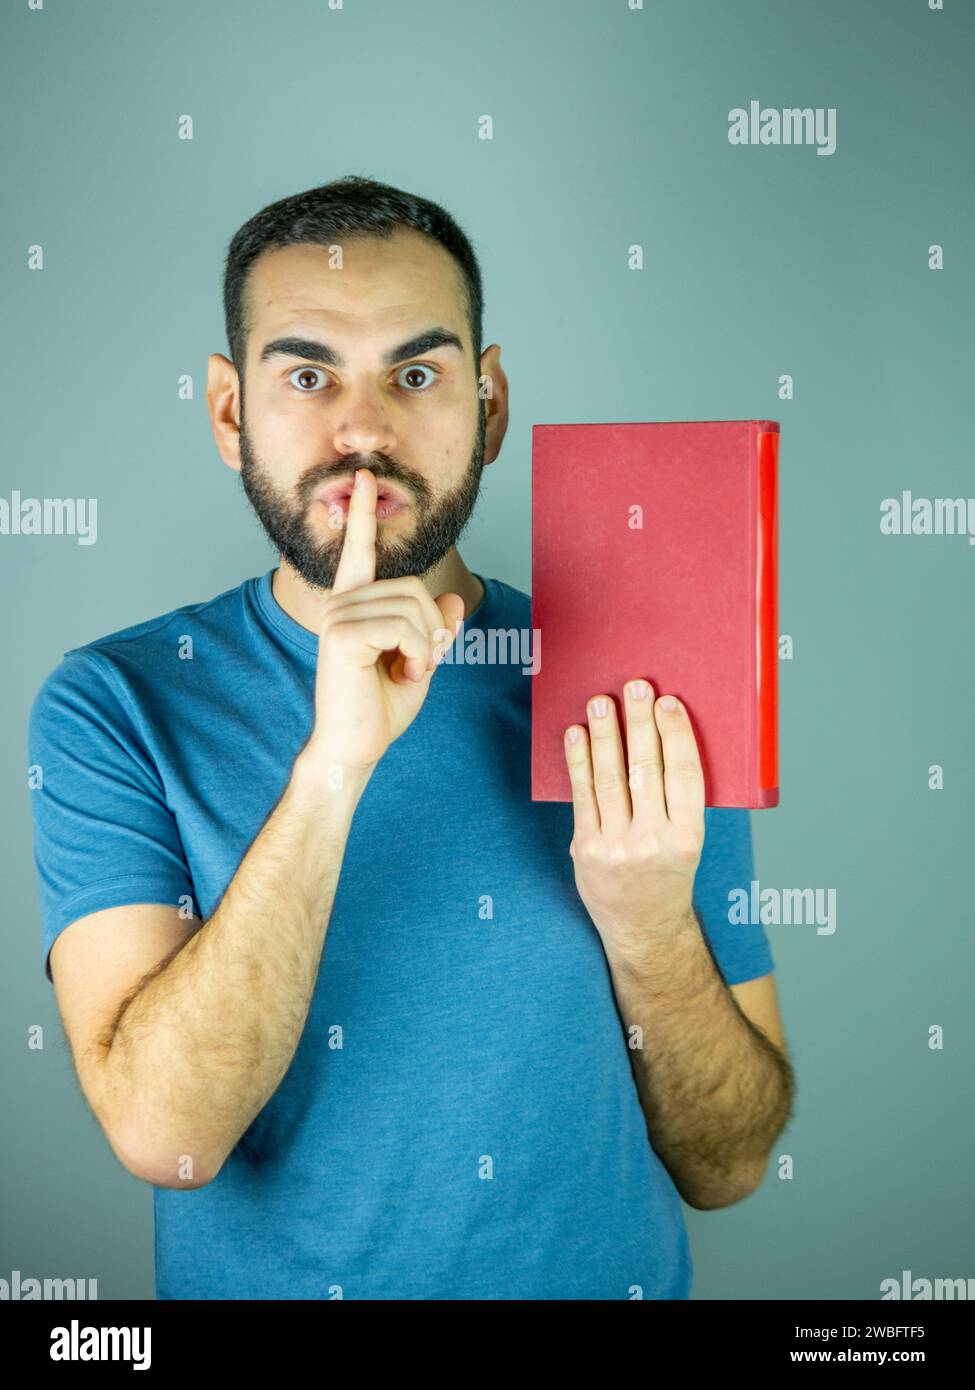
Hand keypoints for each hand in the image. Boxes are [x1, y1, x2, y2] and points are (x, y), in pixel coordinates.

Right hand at [302, 468, 465, 780]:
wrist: (354, 747)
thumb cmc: (379, 708)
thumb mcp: (419, 661)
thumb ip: (434, 629)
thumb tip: (455, 601)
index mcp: (353, 605)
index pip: (358, 551)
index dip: (362, 514)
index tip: (365, 477)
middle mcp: (340, 603)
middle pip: (413, 587)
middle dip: (431, 629)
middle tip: (416, 666)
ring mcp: (337, 616)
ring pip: (413, 607)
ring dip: (425, 646)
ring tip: (406, 673)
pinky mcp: (342, 635)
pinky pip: (404, 627)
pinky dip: (417, 654)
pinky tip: (402, 676)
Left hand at [564, 681, 704, 969]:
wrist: (643, 928)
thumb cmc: (668, 874)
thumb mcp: (688, 841)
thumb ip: (678, 798)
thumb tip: (663, 734)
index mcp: (688, 837)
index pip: (685, 775)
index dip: (676, 735)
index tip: (668, 703)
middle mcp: (653, 842)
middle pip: (646, 770)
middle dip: (639, 723)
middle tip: (635, 686)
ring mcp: (616, 847)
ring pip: (609, 778)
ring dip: (604, 734)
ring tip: (601, 702)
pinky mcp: (587, 849)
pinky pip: (582, 796)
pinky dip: (578, 761)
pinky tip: (576, 735)